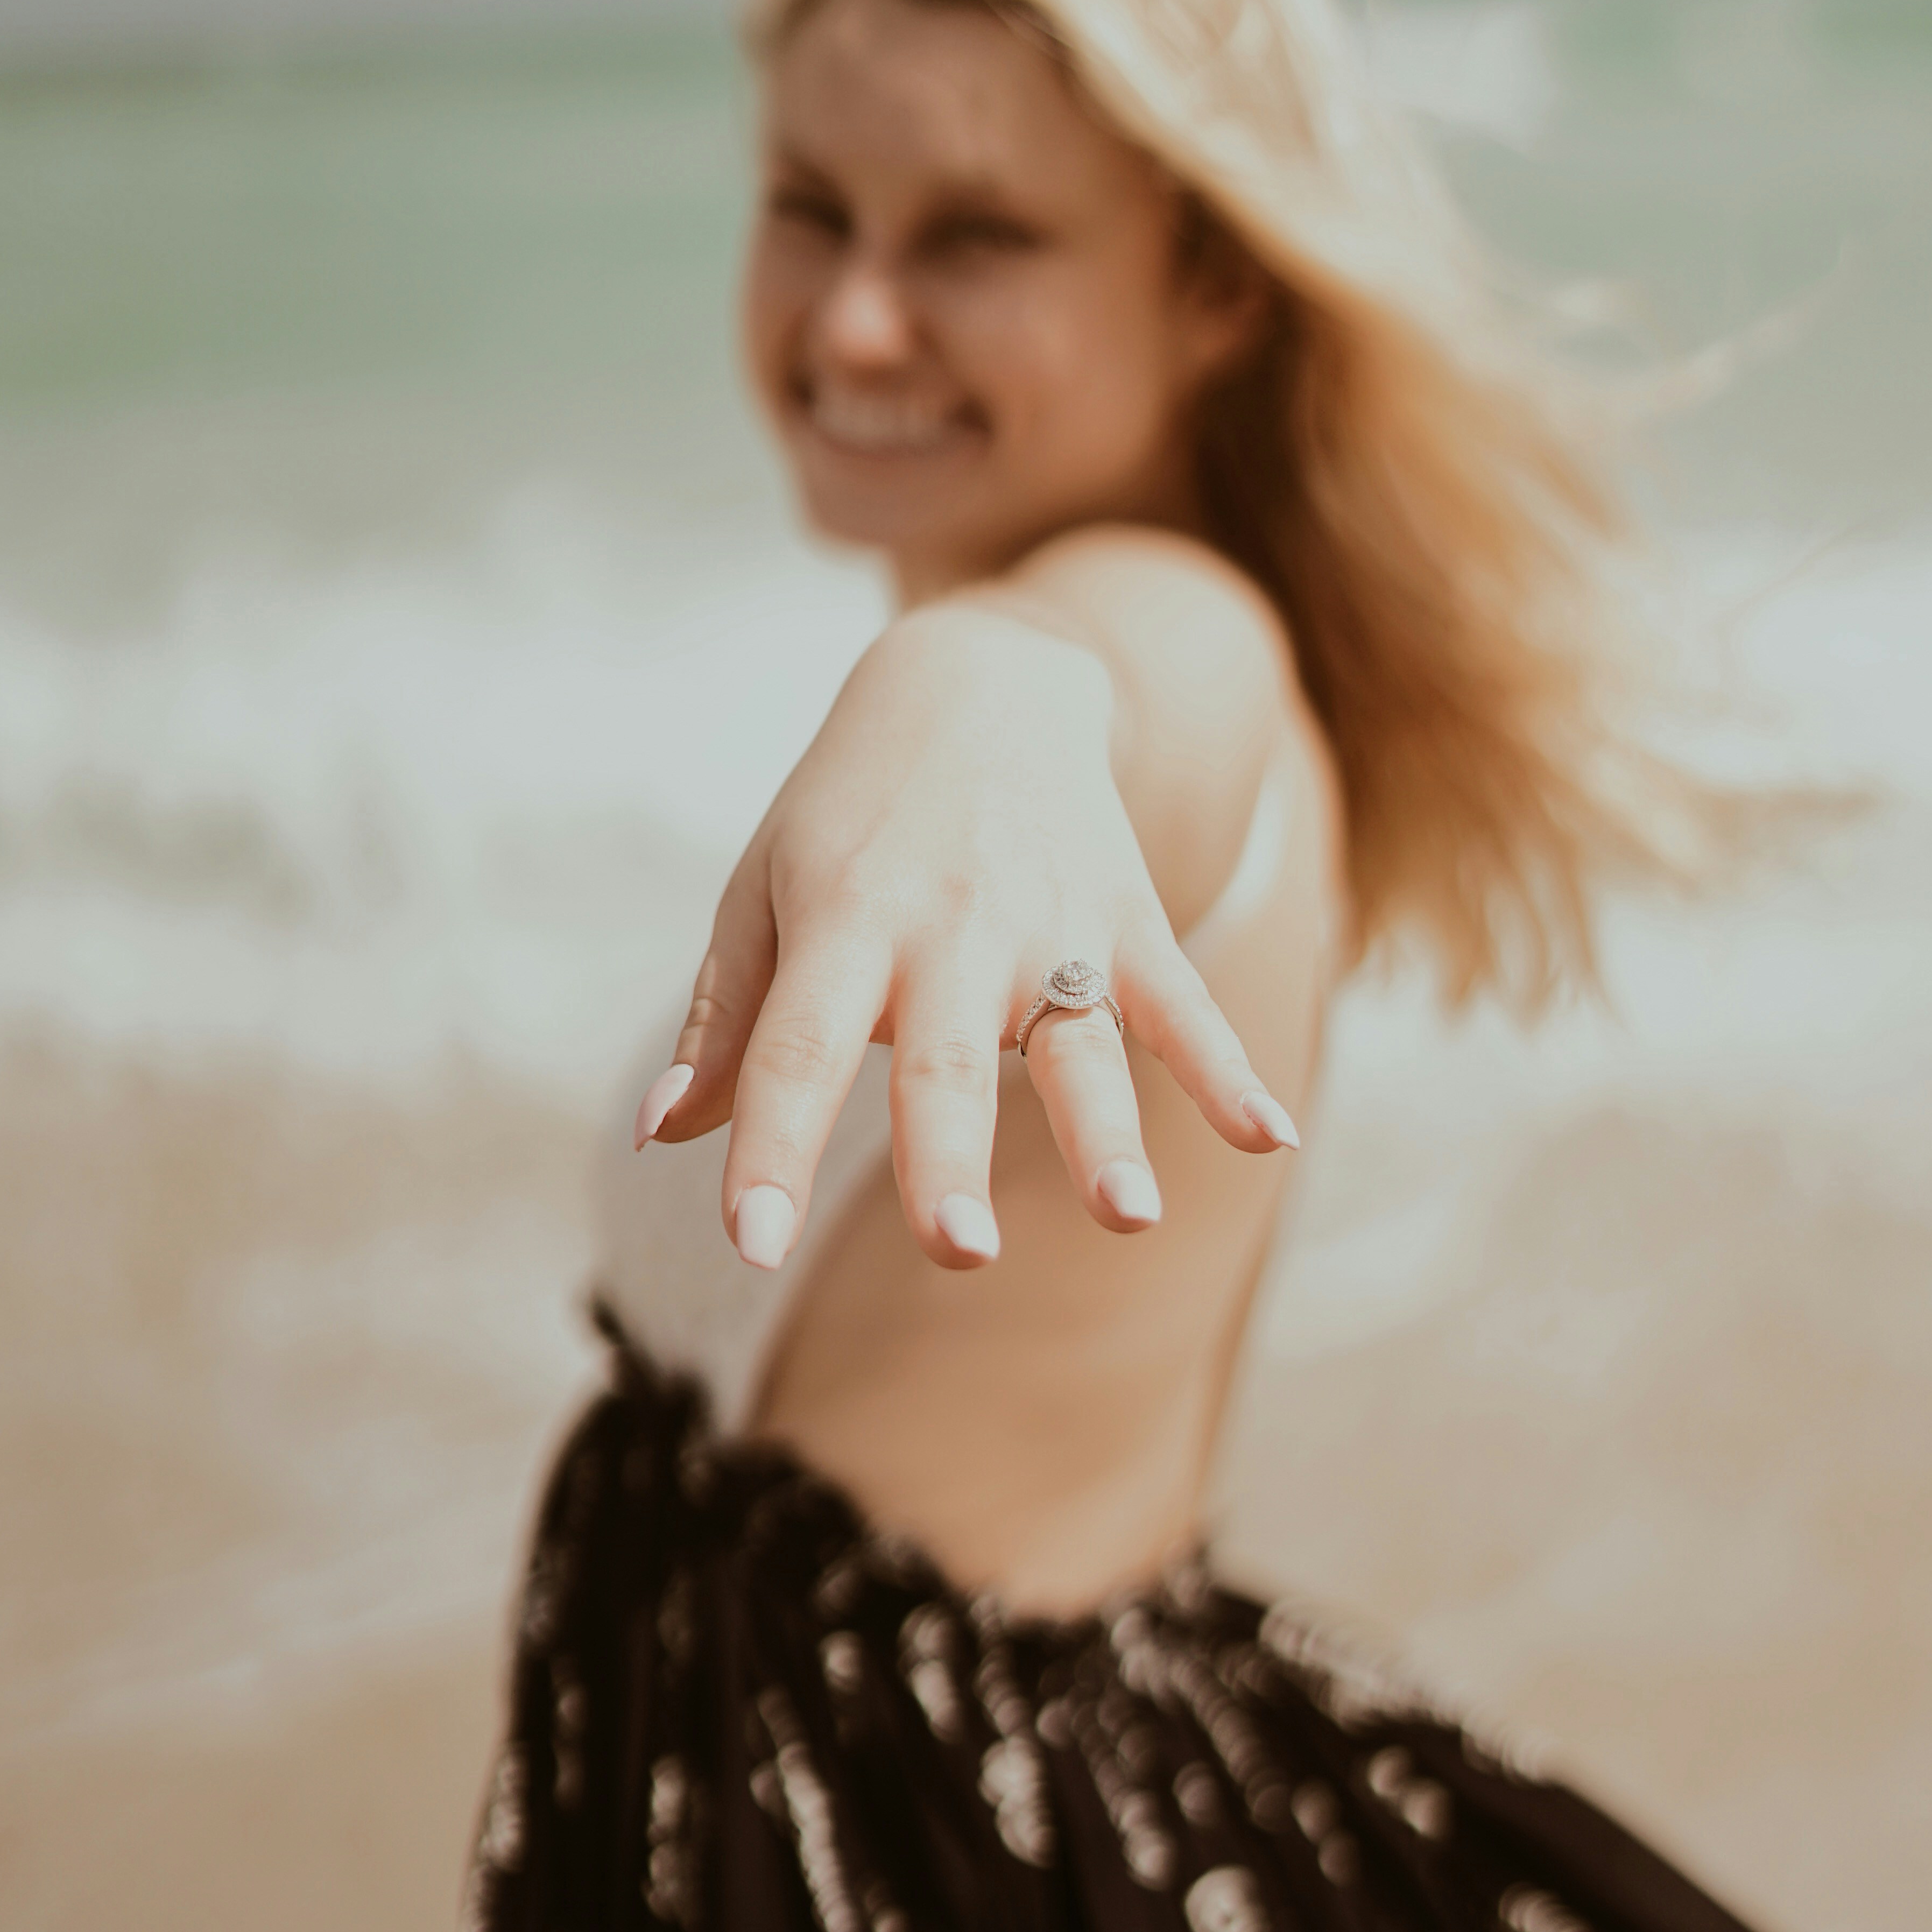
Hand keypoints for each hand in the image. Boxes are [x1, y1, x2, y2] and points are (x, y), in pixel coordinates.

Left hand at [632, 601, 1300, 1271]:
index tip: (750, 1247)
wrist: (978, 678)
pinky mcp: (1125, 918)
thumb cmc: (847, 813)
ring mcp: (1048, 924)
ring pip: (1076, 1043)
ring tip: (1128, 1215)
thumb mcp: (764, 890)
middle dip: (949, 1160)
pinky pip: (1181, 1005)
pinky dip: (1227, 1069)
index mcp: (839, 923)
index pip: (795, 1053)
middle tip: (957, 1253)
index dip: (770, 1151)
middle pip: (942, 1063)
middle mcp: (946, 928)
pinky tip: (1268, 1137)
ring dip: (1104, 1130)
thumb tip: (663, 1134)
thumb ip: (727, 1020)